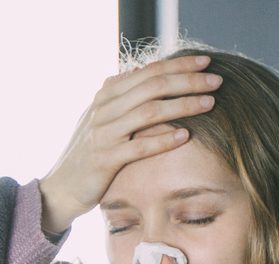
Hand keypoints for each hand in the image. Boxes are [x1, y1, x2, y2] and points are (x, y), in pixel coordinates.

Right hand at [38, 55, 222, 232]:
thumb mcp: (103, 118)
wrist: (61, 187)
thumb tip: (142, 71)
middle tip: (217, 80)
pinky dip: (163, 140)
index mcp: (106, 94)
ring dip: (182, 105)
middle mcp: (104, 109)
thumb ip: (122, 96)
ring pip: (148, 112)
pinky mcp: (104, 159)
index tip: (206, 62)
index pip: (149, 71)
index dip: (179, 64)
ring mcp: (103, 133)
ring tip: (210, 103)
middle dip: (188, 81)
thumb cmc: (89, 153)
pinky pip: (139, 147)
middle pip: (152, 86)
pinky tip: (185, 135)